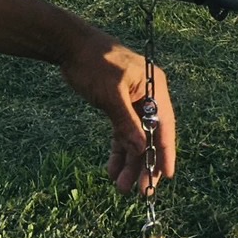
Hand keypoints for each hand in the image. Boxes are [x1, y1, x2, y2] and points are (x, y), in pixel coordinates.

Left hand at [59, 33, 176, 195]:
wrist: (71, 46)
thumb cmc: (93, 63)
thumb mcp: (110, 95)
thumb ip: (126, 122)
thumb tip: (141, 148)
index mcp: (154, 87)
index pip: (165, 125)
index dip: (166, 152)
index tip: (166, 176)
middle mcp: (149, 95)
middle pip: (152, 135)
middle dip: (145, 163)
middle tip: (140, 191)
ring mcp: (134, 100)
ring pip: (137, 137)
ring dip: (130, 161)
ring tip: (121, 187)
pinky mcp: (119, 104)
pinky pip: (123, 132)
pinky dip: (118, 150)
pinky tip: (112, 170)